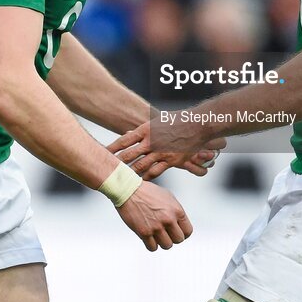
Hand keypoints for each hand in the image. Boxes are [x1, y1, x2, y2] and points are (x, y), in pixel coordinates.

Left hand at [108, 120, 226, 179]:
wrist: (198, 124)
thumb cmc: (179, 119)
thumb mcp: (159, 120)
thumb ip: (145, 129)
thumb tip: (131, 133)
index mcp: (147, 129)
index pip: (125, 140)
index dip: (113, 147)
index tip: (103, 152)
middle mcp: (151, 141)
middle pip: (129, 155)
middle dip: (117, 163)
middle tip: (106, 169)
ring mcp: (161, 152)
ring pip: (140, 165)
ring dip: (129, 173)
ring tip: (120, 179)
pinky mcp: (171, 160)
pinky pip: (155, 171)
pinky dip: (146, 177)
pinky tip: (140, 182)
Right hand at [116, 181, 191, 250]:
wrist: (128, 190)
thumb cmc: (147, 192)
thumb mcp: (167, 197)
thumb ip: (175, 211)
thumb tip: (180, 223)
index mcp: (177, 210)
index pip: (188, 231)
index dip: (183, 234)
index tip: (177, 233)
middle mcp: (168, 219)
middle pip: (179, 240)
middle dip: (173, 238)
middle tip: (166, 234)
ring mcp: (156, 227)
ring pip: (167, 246)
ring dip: (162, 242)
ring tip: (157, 235)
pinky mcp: (144, 232)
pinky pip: (152, 248)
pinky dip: (151, 245)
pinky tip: (148, 237)